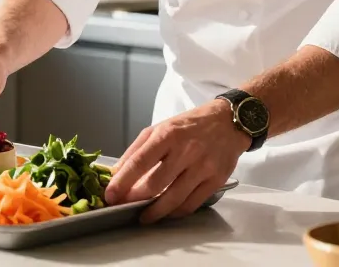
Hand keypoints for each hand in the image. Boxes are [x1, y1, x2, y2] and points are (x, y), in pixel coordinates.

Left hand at [105, 99, 248, 223]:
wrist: (228, 122)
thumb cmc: (190, 125)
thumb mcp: (159, 128)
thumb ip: (137, 150)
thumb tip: (117, 173)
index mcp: (167, 135)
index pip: (139, 162)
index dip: (122, 181)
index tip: (110, 195)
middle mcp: (185, 151)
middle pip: (155, 184)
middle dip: (135, 199)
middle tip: (124, 206)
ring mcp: (202, 167)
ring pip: (173, 199)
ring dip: (154, 212)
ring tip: (143, 216)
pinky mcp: (216, 181)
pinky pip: (191, 204)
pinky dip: (175, 213)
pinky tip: (166, 212)